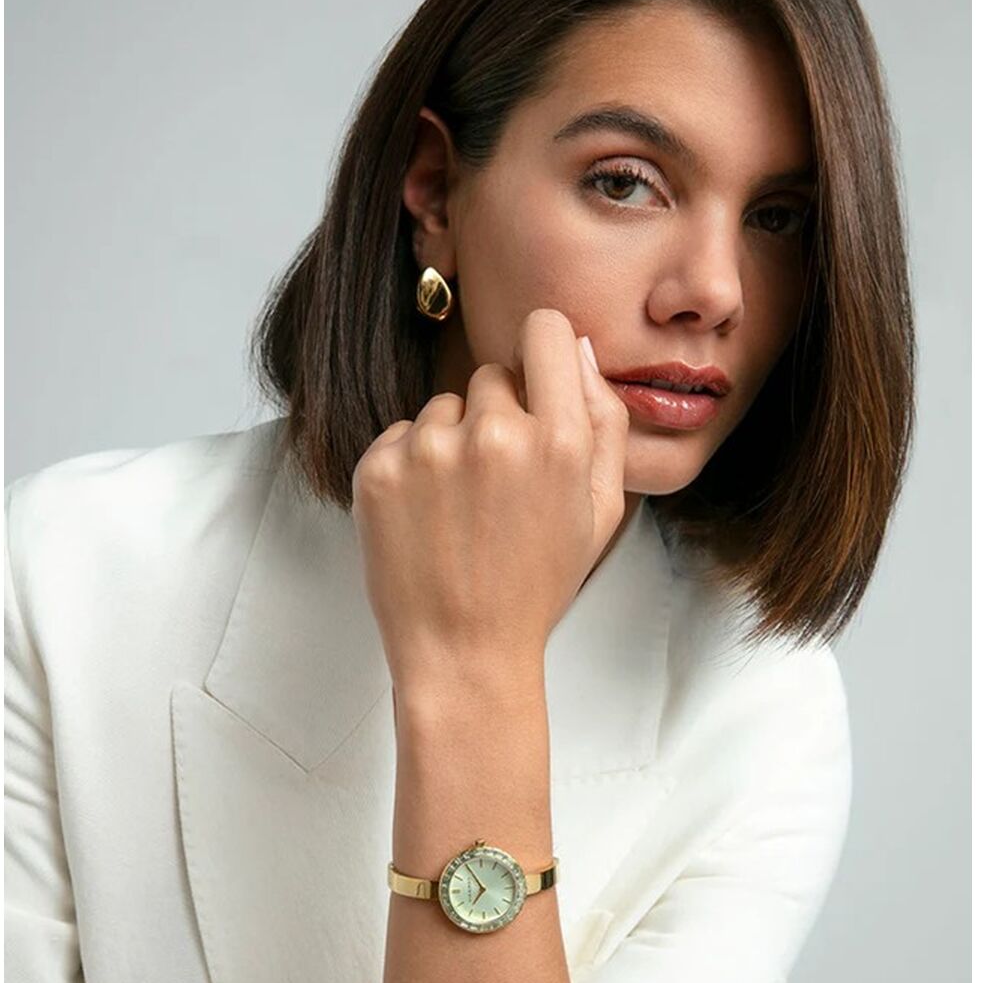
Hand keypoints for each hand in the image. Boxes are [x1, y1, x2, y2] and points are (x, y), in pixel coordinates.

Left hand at [350, 308, 630, 690]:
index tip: (536, 381)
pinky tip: (428, 517)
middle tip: (499, 484)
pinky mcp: (378, 468)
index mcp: (559, 440)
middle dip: (499, 415)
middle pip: (492, 375)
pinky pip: (401, 434)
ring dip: (452, 442)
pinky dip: (411, 467)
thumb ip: (604, 421)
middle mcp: (494, 433)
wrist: (463, 652)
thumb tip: (580, 347)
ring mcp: (429, 450)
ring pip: (444, 407)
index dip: (543, 353)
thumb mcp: (600, 510)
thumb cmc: (537, 585)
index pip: (545, 330)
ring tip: (461, 509)